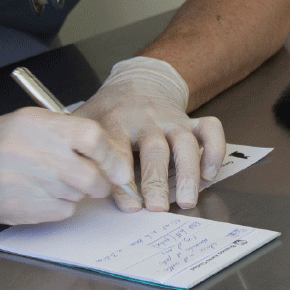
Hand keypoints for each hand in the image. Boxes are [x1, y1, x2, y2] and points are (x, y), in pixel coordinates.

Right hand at [0, 108, 133, 224]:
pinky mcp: (17, 208)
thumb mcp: (32, 123)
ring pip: (76, 195)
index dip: (112, 156)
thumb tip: (113, 159)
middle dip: (100, 182)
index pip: (92, 137)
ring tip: (52, 180)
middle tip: (94, 180)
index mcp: (38, 124)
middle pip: (90, 175)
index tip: (119, 168)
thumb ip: (70, 134)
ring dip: (75, 192)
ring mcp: (23, 182)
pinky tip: (40, 194)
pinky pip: (60, 211)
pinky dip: (60, 205)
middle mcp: (31, 152)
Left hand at [73, 57, 224, 211]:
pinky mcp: (191, 121)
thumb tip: (74, 185)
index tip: (128, 203)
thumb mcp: (87, 123)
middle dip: (156, 180)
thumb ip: (82, 150)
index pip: (118, 148)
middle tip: (157, 208)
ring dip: (188, 173)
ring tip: (186, 201)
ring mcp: (172, 119)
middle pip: (154, 148)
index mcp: (116, 121)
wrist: (138, 81)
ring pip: (185, 142)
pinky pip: (211, 130)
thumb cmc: (109, 112)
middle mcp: (146, 119)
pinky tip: (208, 175)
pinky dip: (215, 152)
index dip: (122, 176)